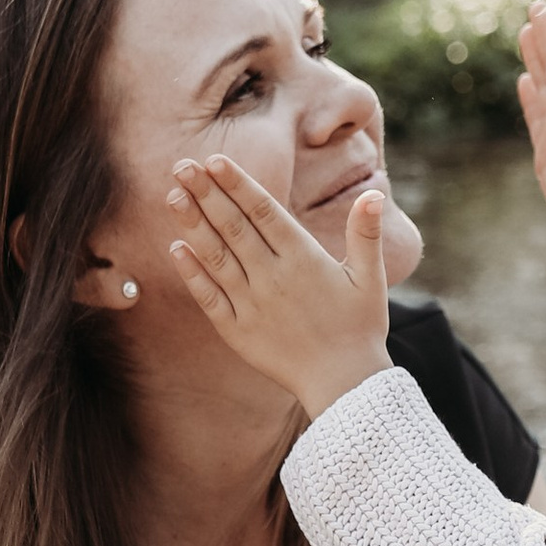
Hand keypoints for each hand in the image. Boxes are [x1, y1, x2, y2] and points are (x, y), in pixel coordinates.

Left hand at [166, 153, 392, 418]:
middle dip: (206, 194)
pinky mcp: (238, 331)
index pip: (263, 212)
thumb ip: (366, 234)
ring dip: (193, 225)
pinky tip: (176, 248)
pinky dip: (192, 273)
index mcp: (304, 259)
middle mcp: (273, 278)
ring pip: (216, 257)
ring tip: (173, 196)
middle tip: (182, 166)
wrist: (345, 384)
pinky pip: (210, 297)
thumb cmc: (360, 329)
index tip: (214, 160)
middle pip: (234, 227)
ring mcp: (252, 305)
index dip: (238, 185)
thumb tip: (372, 193)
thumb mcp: (370, 279)